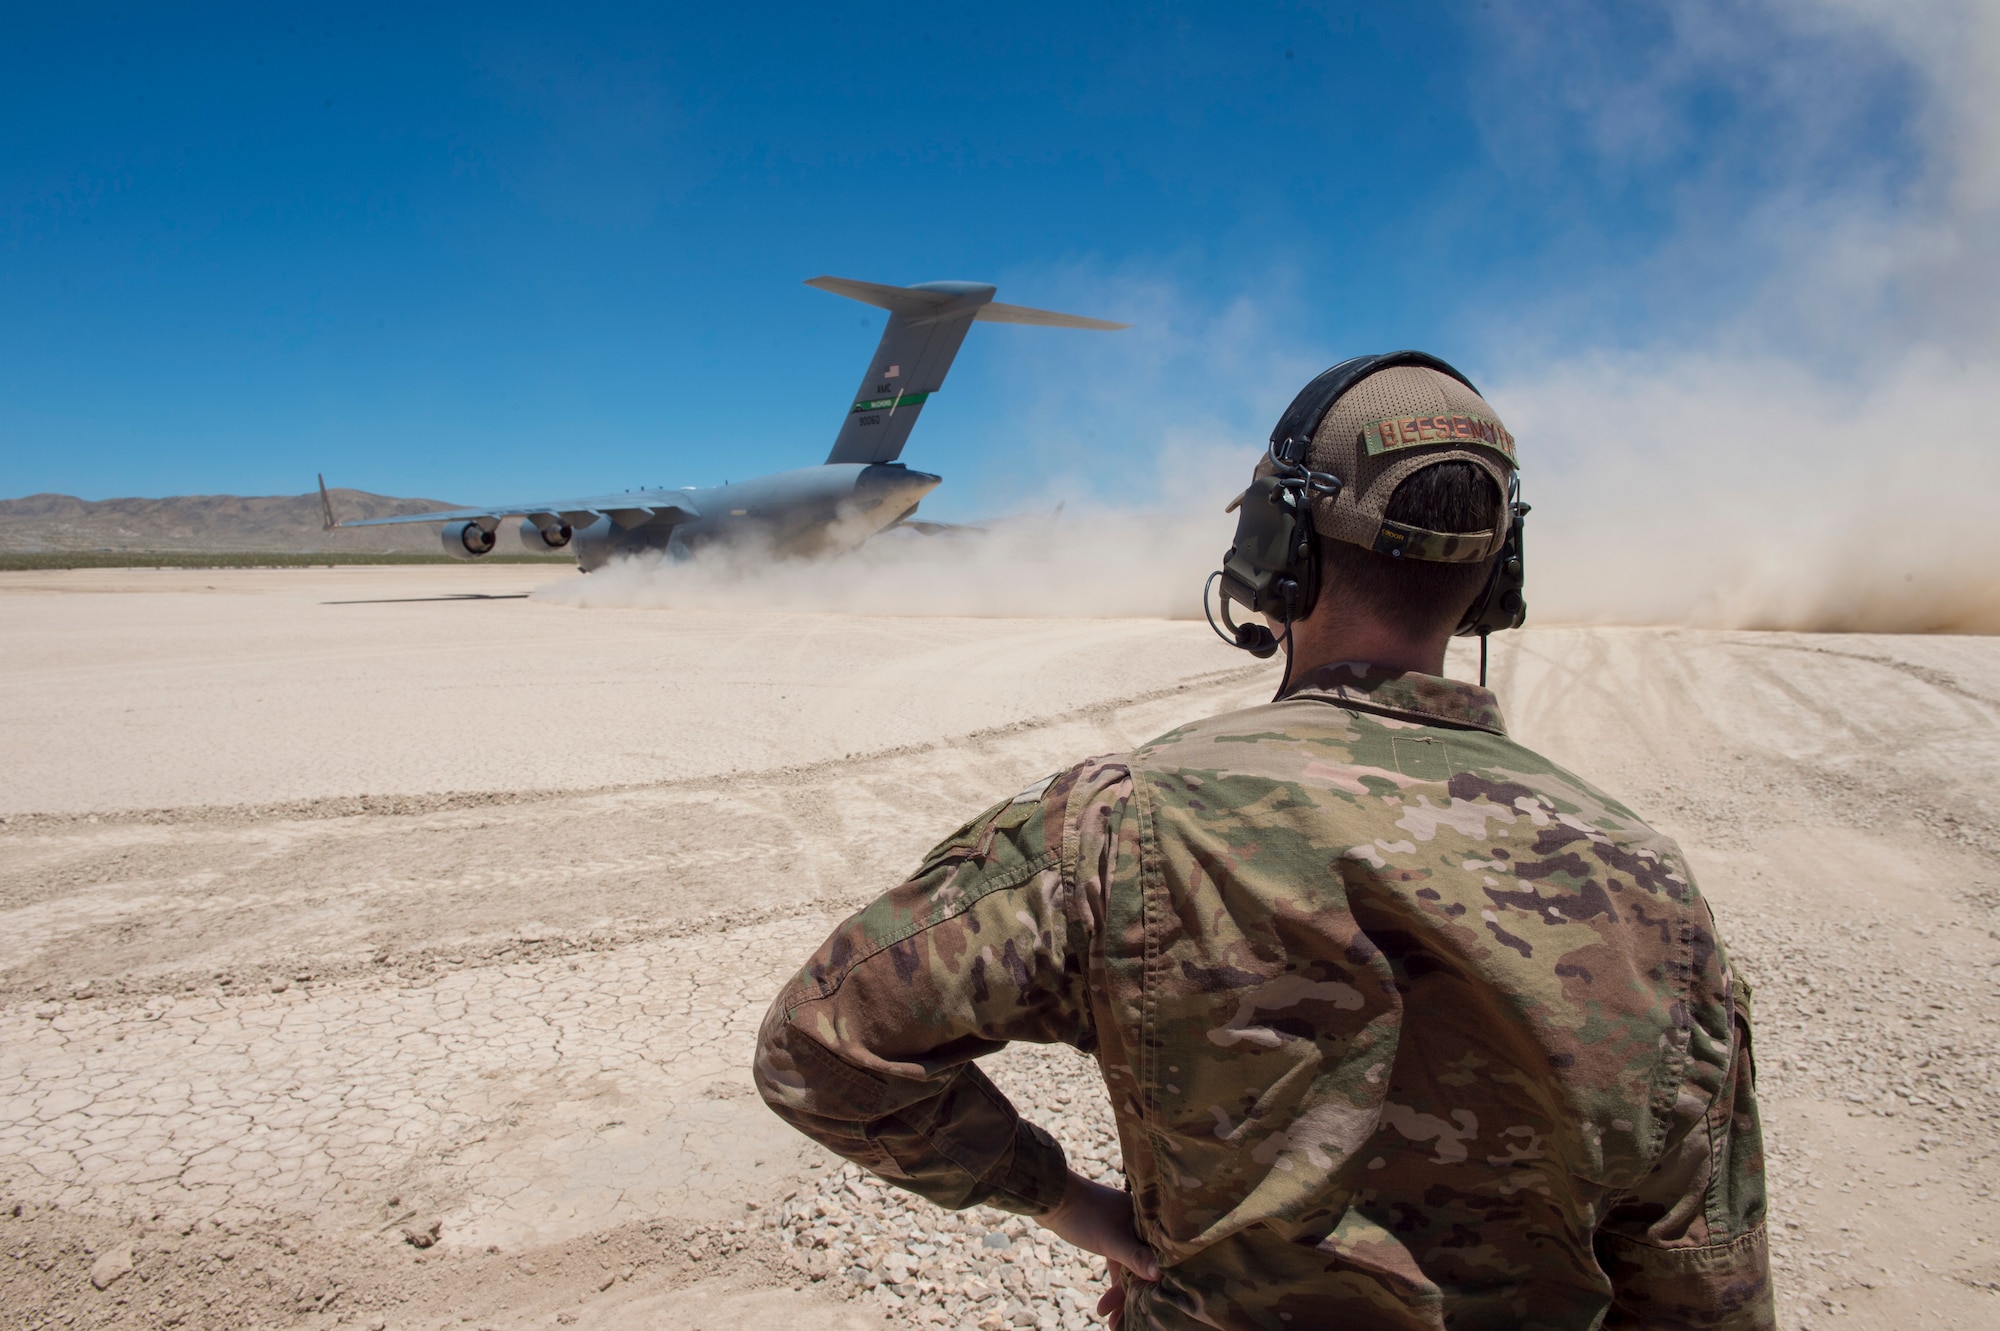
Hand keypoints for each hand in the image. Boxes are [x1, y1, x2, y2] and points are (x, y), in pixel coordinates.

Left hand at [1035, 1170, 1158, 1326]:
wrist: (1051, 1196)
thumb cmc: (1083, 1213)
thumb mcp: (1111, 1240)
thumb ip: (1136, 1258)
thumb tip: (1159, 1275)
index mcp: (1148, 1219)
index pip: (1161, 1256)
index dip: (1155, 1285)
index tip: (1151, 1311)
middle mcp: (1142, 1225)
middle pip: (1146, 1267)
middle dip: (1135, 1297)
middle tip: (1125, 1324)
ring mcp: (1126, 1231)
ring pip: (1131, 1269)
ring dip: (1121, 1295)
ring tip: (1113, 1323)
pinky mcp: (1111, 1237)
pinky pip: (1119, 1266)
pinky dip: (1113, 1284)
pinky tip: (1104, 1307)